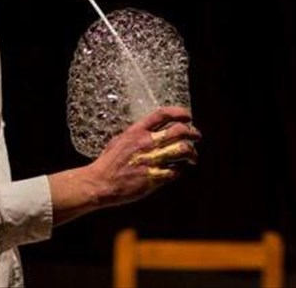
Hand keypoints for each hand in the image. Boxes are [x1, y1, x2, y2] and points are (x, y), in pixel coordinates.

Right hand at [86, 105, 200, 206]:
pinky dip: (179, 170)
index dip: (179, 113)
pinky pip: (176, 171)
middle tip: (196, 136)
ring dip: (192, 153)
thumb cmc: (108, 163)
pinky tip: (176, 171)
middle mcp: (146, 143)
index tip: (187, 116)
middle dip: (193, 133)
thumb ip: (136, 135)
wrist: (100, 183)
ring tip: (192, 157)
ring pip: (183, 149)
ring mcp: (151, 160)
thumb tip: (149, 131)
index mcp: (136, 131)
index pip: (162, 114)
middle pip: (179, 130)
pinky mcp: (154, 178)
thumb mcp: (119, 141)